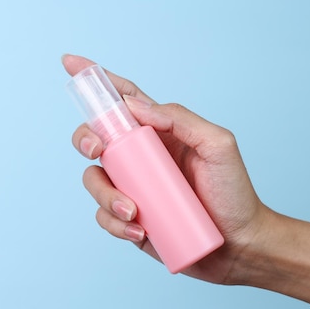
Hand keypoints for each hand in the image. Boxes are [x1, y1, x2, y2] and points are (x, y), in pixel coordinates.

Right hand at [63, 54, 270, 282]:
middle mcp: (140, 157)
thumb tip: (135, 107)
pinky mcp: (130, 219)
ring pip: (95, 181)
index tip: (70, 63)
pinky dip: (115, 223)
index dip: (97, 81)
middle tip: (96, 149)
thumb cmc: (233, 192)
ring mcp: (133, 188)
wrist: (239, 244)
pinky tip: (140, 230)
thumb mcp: (217, 145)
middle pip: (95, 138)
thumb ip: (180, 118)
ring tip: (135, 212)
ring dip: (106, 195)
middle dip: (84, 138)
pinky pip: (105, 216)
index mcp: (159, 133)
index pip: (123, 100)